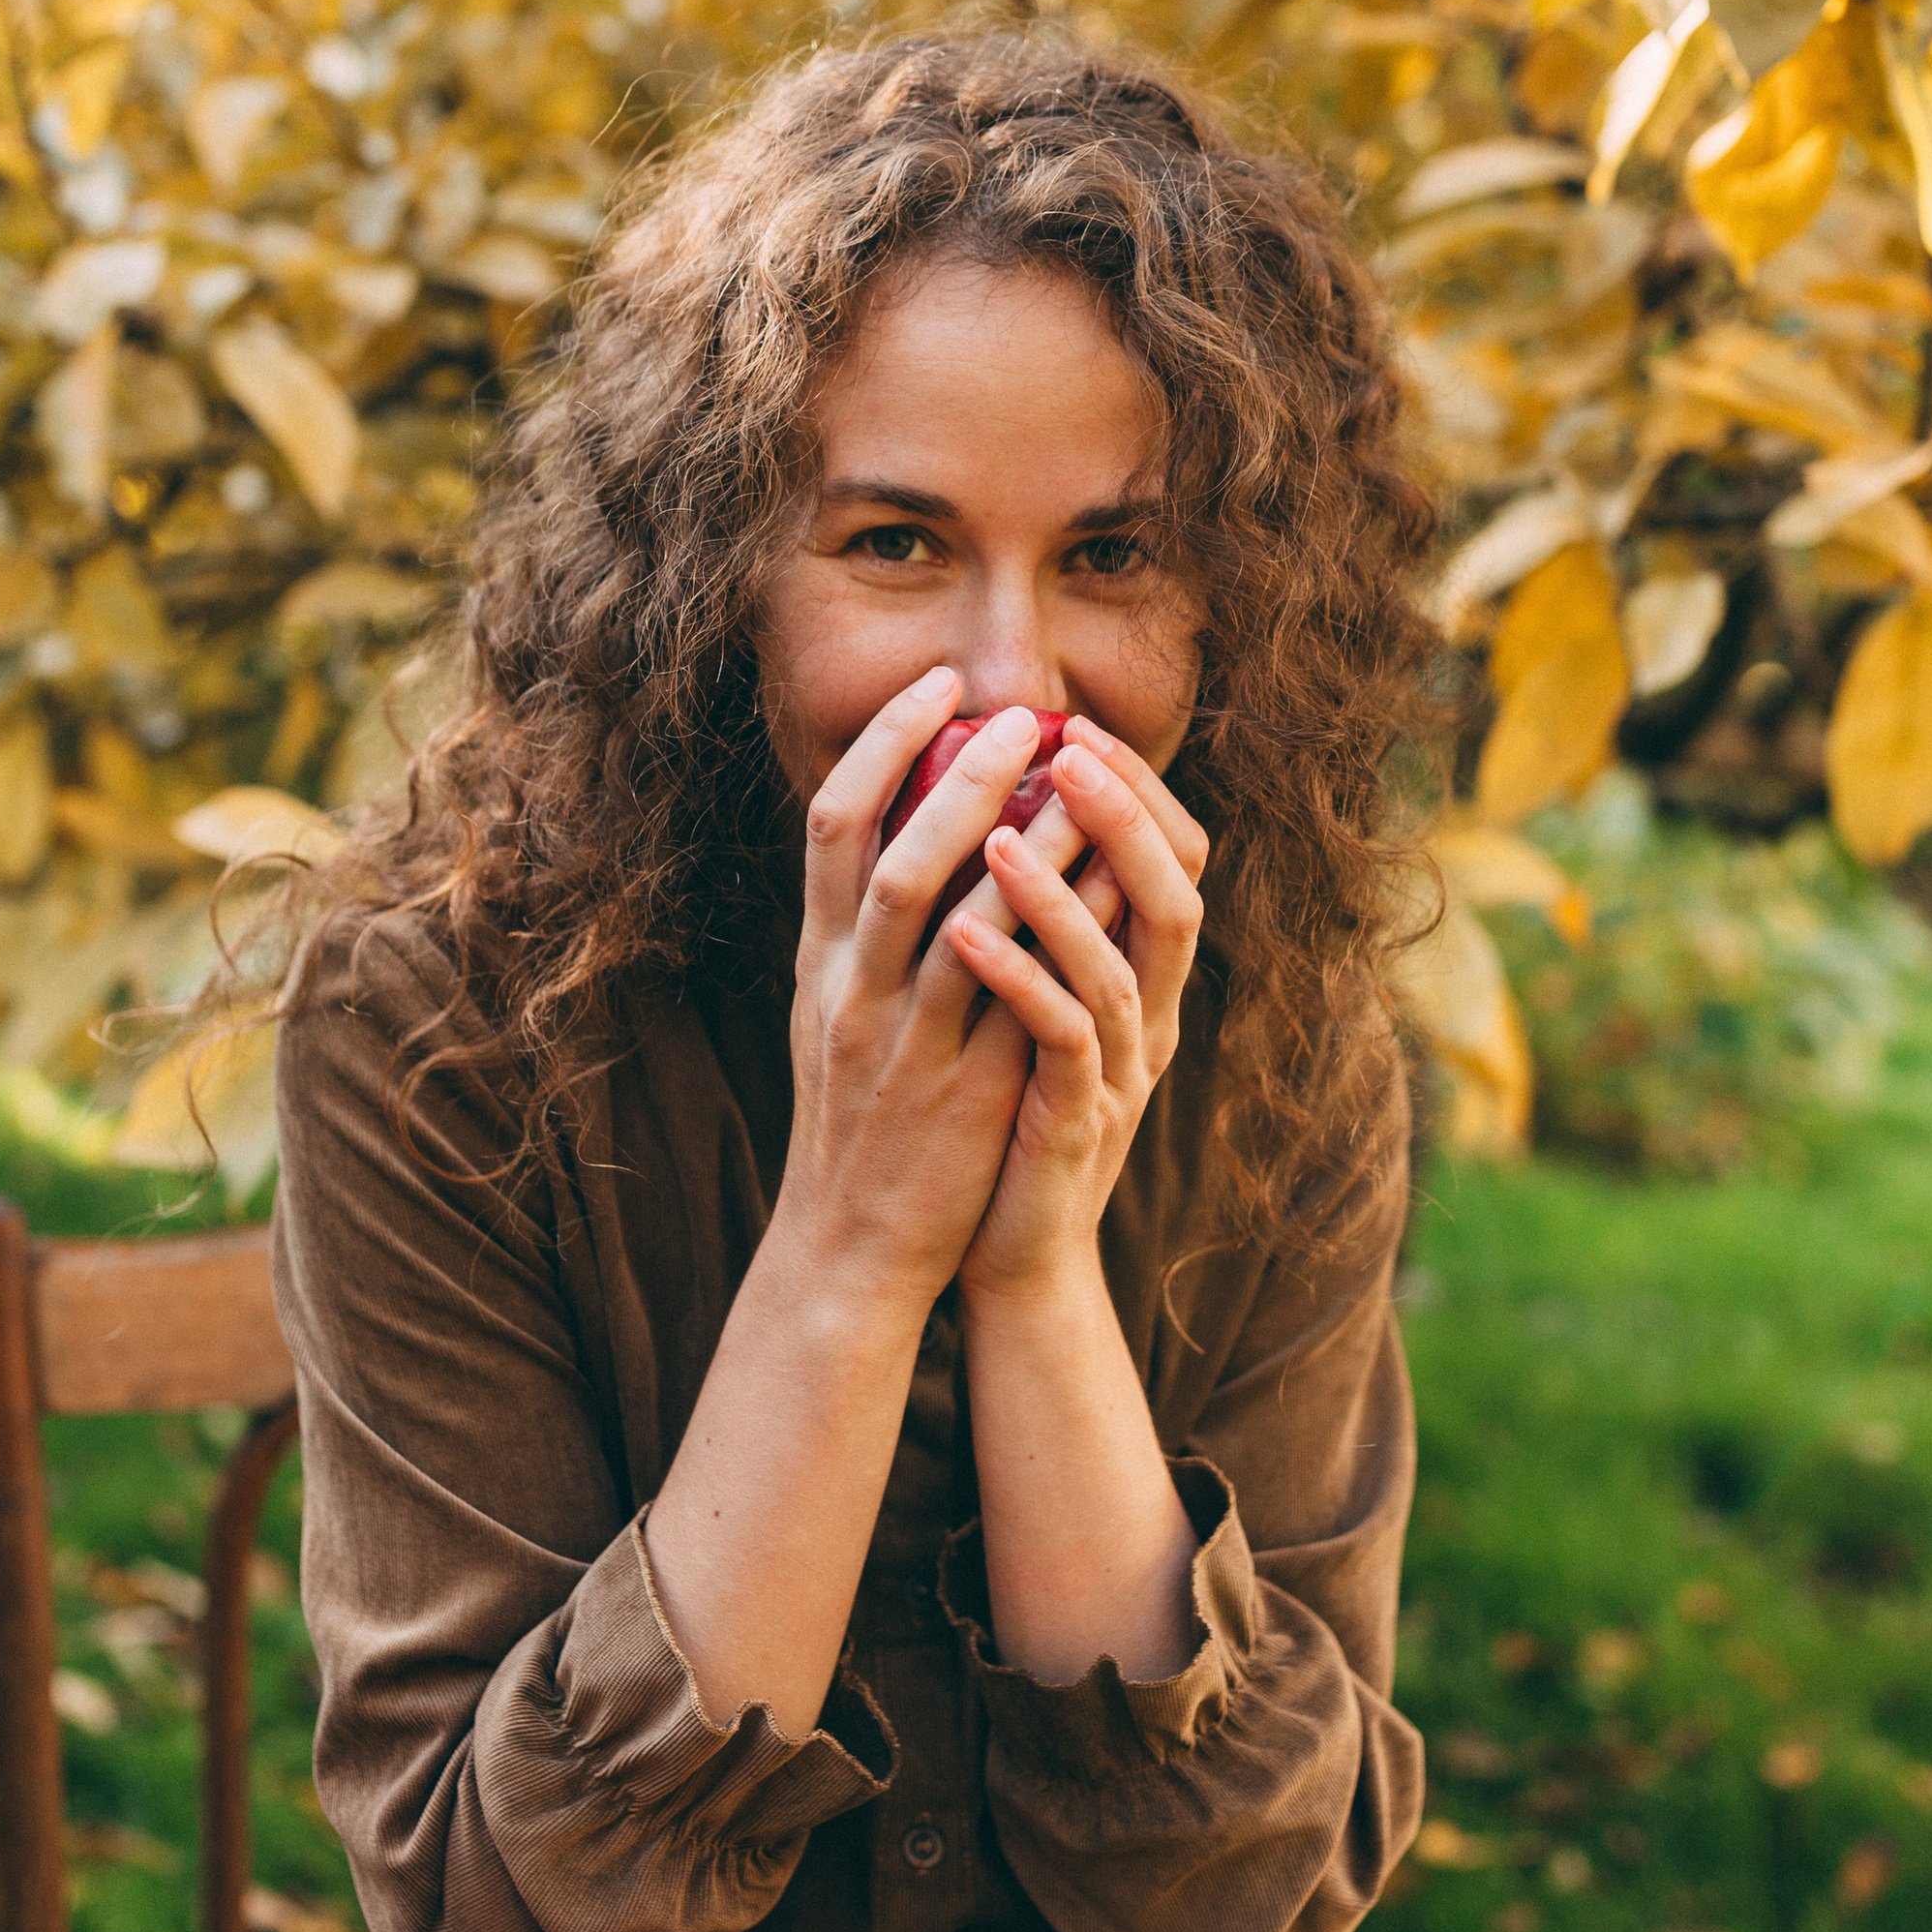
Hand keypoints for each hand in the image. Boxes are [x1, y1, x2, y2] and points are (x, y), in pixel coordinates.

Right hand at [773, 678, 1075, 1313]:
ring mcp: (904, 1042)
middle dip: (960, 773)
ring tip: (1079, 776)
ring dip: (1023, 839)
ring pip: (960, 919)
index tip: (938, 684)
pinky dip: (1061, 929)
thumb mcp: (835, 1012)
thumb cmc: (857, 1121)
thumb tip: (915, 825)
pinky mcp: (962, 1092)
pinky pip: (1018, 995)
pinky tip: (1112, 884)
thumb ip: (862, 928)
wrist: (848, 1247)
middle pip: (895, 855)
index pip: (831, 822)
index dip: (882, 743)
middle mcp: (850, 988)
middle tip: (1024, 713)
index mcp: (819, 958)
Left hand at [947, 723, 1208, 1309]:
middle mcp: (1148, 1016)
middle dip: (1123, 819)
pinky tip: (966, 941)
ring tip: (996, 835)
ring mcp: (1121, 1073)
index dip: (1138, 791)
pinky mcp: (1079, 1125)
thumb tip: (989, 799)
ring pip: (1119, 968)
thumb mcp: (1027, 995)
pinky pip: (1065, 1044)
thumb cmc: (1005, 1104)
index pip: (1175, 859)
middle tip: (1063, 750)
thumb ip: (1034, 912)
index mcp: (1140, 975)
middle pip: (1172, 896)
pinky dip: (1020, 985)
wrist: (1005, 1245)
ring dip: (1061, 896)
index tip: (1075, 726)